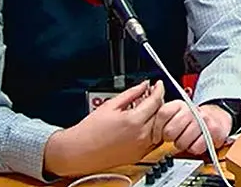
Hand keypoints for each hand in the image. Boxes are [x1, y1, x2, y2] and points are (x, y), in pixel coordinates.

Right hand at [44, 80, 164, 176]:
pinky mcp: (140, 155)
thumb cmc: (89, 131)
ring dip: (158, 117)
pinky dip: (155, 131)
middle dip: (159, 102)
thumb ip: (131, 93)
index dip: (159, 89)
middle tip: (151, 96)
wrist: (79, 151)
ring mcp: (141, 147)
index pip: (155, 101)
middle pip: (161, 113)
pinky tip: (144, 124)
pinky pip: (156, 140)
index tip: (158, 85)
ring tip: (146, 110)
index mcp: (133, 121)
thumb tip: (144, 85)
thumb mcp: (110, 105)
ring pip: (161, 127)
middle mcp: (140, 135)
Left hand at [153, 100, 232, 154]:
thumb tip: (145, 122)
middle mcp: (191, 110)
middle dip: (170, 138)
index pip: (162, 114)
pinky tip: (195, 142)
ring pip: (182, 141)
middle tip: (174, 137)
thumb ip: (162, 116)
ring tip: (185, 139)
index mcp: (180, 104)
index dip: (157, 129)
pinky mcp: (213, 130)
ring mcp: (203, 120)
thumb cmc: (192, 119)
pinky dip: (194, 148)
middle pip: (170, 131)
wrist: (216, 118)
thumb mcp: (176, 112)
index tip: (157, 136)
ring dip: (182, 144)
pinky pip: (196, 147)